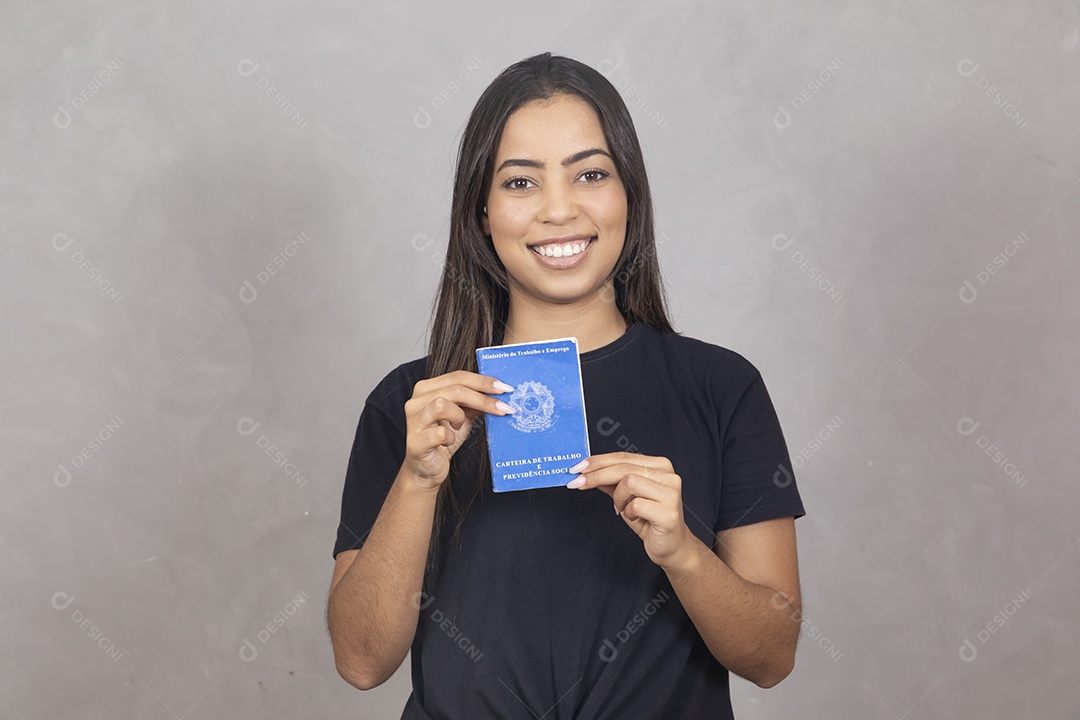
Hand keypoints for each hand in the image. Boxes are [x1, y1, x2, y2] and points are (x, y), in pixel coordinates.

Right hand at [402, 370, 514, 491]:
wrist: (426, 469)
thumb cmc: (442, 439)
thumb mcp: (462, 416)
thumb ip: (474, 402)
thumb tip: (498, 391)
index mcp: (427, 389)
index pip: (458, 376)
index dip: (483, 381)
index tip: (505, 388)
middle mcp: (416, 401)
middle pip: (454, 389)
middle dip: (483, 398)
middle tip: (504, 407)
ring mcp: (414, 421)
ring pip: (442, 404)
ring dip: (459, 416)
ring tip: (459, 426)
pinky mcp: (415, 442)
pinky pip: (440, 433)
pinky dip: (450, 437)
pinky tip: (448, 442)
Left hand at [566, 452, 693, 569]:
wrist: (671, 546)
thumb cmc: (649, 520)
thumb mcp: (625, 497)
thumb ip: (610, 482)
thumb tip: (587, 471)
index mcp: (659, 466)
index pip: (623, 457)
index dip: (598, 461)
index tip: (578, 468)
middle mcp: (668, 476)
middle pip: (624, 468)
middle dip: (596, 475)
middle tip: (578, 483)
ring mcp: (671, 493)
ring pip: (629, 482)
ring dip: (618, 498)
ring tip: (622, 508)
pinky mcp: (668, 512)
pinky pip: (636, 504)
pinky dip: (628, 512)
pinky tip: (634, 517)